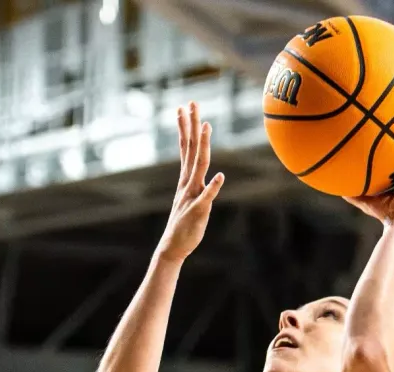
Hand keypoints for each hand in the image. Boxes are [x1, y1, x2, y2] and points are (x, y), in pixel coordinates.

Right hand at [157, 102, 224, 262]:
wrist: (173, 247)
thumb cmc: (185, 224)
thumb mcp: (193, 201)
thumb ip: (200, 186)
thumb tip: (209, 174)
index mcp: (186, 179)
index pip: (186, 148)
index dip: (186, 127)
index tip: (184, 108)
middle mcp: (188, 183)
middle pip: (190, 149)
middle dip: (191, 125)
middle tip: (191, 103)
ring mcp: (192, 195)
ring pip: (198, 166)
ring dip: (202, 146)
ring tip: (206, 126)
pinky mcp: (198, 210)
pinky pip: (207, 197)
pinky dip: (213, 187)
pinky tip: (220, 177)